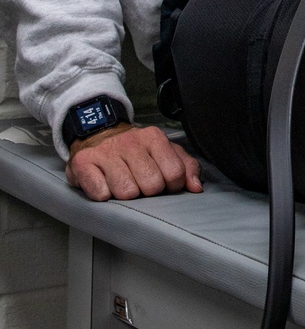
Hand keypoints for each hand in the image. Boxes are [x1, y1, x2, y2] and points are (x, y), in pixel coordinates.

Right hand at [65, 123, 201, 201]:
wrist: (97, 133)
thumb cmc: (134, 150)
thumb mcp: (164, 152)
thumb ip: (186, 167)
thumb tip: (196, 187)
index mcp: (154, 138)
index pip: (174, 172)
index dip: (171, 186)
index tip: (164, 184)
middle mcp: (130, 142)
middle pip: (152, 185)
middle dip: (147, 191)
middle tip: (140, 184)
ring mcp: (106, 152)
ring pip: (127, 193)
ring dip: (125, 195)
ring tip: (122, 184)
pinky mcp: (83, 163)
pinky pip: (100, 194)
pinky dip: (103, 195)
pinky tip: (105, 185)